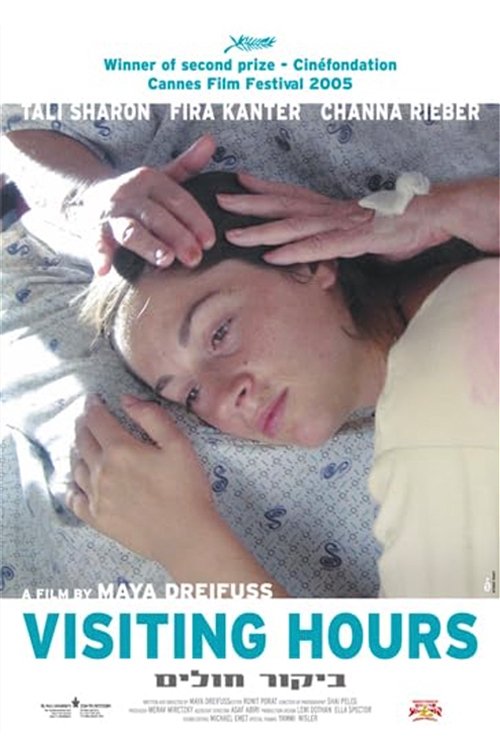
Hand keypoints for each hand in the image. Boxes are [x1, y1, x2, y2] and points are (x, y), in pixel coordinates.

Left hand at [66, 395, 214, 563]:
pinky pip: (74, 499)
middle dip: (83, 426)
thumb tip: (126, 400)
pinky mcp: (97, 518)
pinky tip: (74, 483)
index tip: (93, 399)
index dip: (93, 406)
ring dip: (76, 451)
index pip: (97, 421)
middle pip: (83, 441)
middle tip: (86, 419)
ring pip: (76, 467)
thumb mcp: (178, 444)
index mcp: (120, 450)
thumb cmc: (187, 488)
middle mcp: (101, 471)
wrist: (185, 536)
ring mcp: (96, 497)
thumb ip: (152, 417)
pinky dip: (71, 486)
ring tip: (80, 445)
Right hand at [70, 135, 216, 274]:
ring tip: (166, 259)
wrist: (89, 198)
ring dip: (149, 245)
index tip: (209, 241)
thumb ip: (187, 165)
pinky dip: (99, 255)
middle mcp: (130, 195)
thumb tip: (211, 141)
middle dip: (178, 236)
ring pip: (131, 230)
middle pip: (157, 216)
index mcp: (150, 180)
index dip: (195, 220)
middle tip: (195, 258)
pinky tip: (103, 270)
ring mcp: (111, 214)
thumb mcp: (161, 177)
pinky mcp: (93, 231)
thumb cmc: (137, 195)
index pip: (178, 199)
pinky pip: (96, 243)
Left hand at [217, 172, 451, 263]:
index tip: (239, 179)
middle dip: (249, 203)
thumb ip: (348, 242)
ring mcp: (339, 224)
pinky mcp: (351, 241)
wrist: (434, 213)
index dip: (265, 187)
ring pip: (292, 226)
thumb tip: (338, 257)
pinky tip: (270, 256)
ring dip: (260, 229)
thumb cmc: (404, 222)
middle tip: (219, 199)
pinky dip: (293, 252)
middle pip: (283, 204)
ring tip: (232, 232)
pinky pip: (317, 247)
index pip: (293, 193)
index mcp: (332, 206)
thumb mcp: (368, 234)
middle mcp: (330, 210)